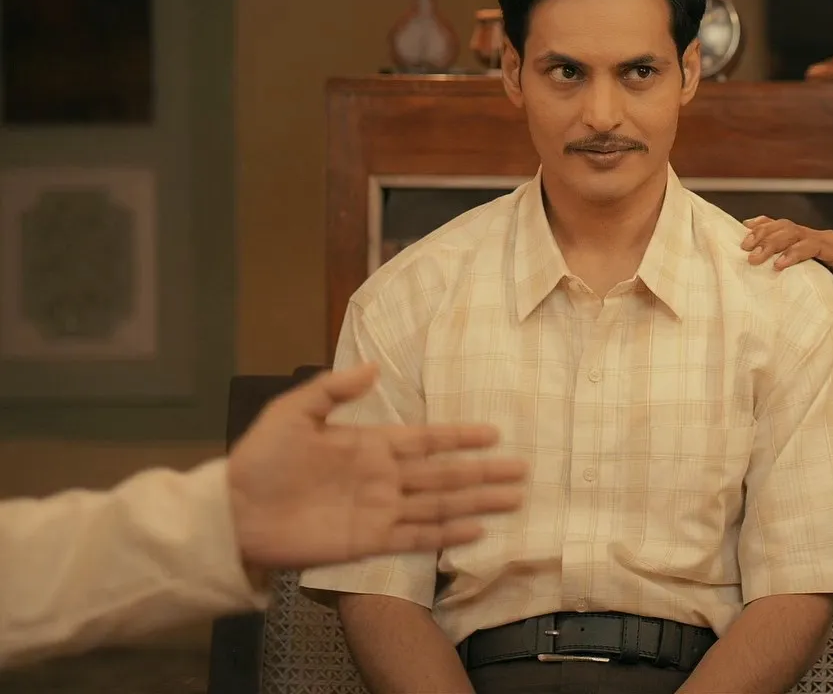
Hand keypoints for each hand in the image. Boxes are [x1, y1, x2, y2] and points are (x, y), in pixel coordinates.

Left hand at [226, 363, 527, 571]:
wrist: (233, 512)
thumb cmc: (261, 459)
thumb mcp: (293, 412)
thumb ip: (333, 391)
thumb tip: (374, 368)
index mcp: (370, 445)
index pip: (426, 440)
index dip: (459, 437)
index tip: (494, 434)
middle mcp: (383, 478)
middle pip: (444, 474)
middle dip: (483, 472)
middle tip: (522, 470)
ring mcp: (379, 510)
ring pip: (439, 505)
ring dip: (476, 502)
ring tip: (512, 500)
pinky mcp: (368, 541)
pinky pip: (415, 538)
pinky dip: (445, 535)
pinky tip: (475, 531)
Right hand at [741, 216, 832, 334]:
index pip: (814, 243)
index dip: (794, 251)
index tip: (776, 266)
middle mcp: (830, 240)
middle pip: (797, 231)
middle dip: (773, 241)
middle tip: (752, 257)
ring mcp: (819, 239)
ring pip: (788, 226)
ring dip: (765, 233)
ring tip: (745, 246)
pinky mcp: (808, 242)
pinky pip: (785, 228)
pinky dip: (766, 226)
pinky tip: (749, 225)